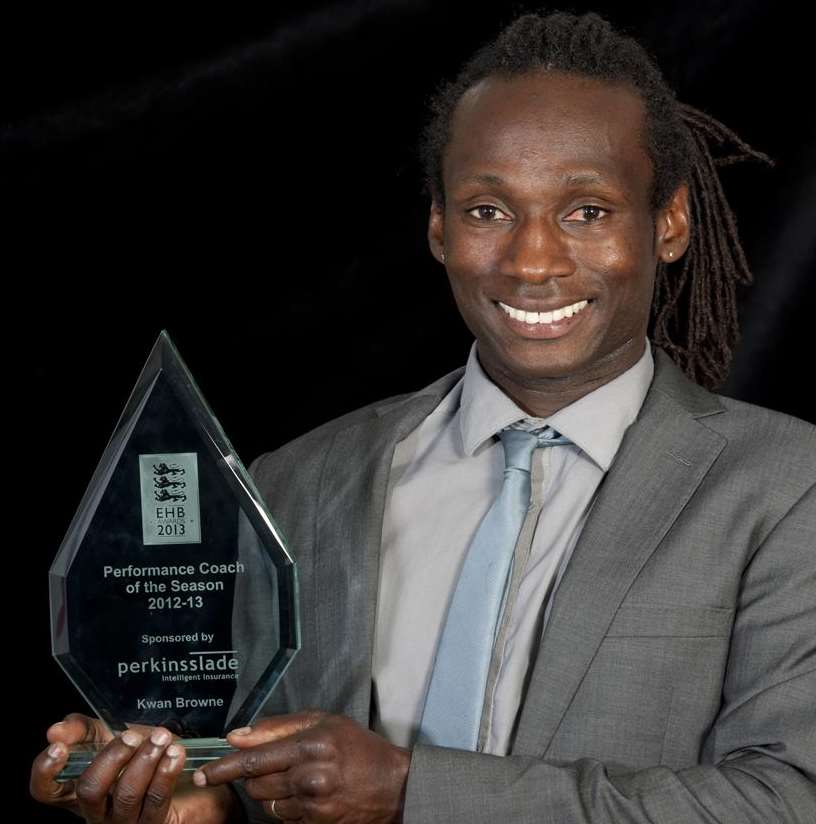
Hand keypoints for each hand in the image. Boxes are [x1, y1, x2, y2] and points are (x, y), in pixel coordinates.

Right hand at [30, 712, 235, 822]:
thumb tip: (55, 730)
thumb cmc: (141, 757)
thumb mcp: (110, 737)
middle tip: (131, 735)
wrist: (187, 779)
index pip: (46, 791)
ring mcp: (123, 823)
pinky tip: (175, 753)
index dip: (45, 772)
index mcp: (79, 790)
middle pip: (89, 790)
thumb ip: (83, 730)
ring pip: (126, 795)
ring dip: (146, 759)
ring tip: (162, 737)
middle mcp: (96, 812)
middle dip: (111, 757)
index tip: (59, 747)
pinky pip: (156, 800)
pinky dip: (166, 771)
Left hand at [195, 710, 410, 822]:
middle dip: (253, 776)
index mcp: (309, 745)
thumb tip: (238, 736)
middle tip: (271, 767)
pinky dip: (286, 806)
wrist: (393, 784)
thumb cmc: (359, 747)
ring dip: (270, 792)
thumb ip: (278, 727)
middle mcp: (309, 776)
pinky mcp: (316, 823)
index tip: (203, 775)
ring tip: (295, 778)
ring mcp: (312, 804)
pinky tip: (306, 794)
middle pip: (256, 783)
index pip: (254, 759)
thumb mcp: (323, 722)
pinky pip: (284, 817)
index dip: (223, 768)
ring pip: (267, 802)